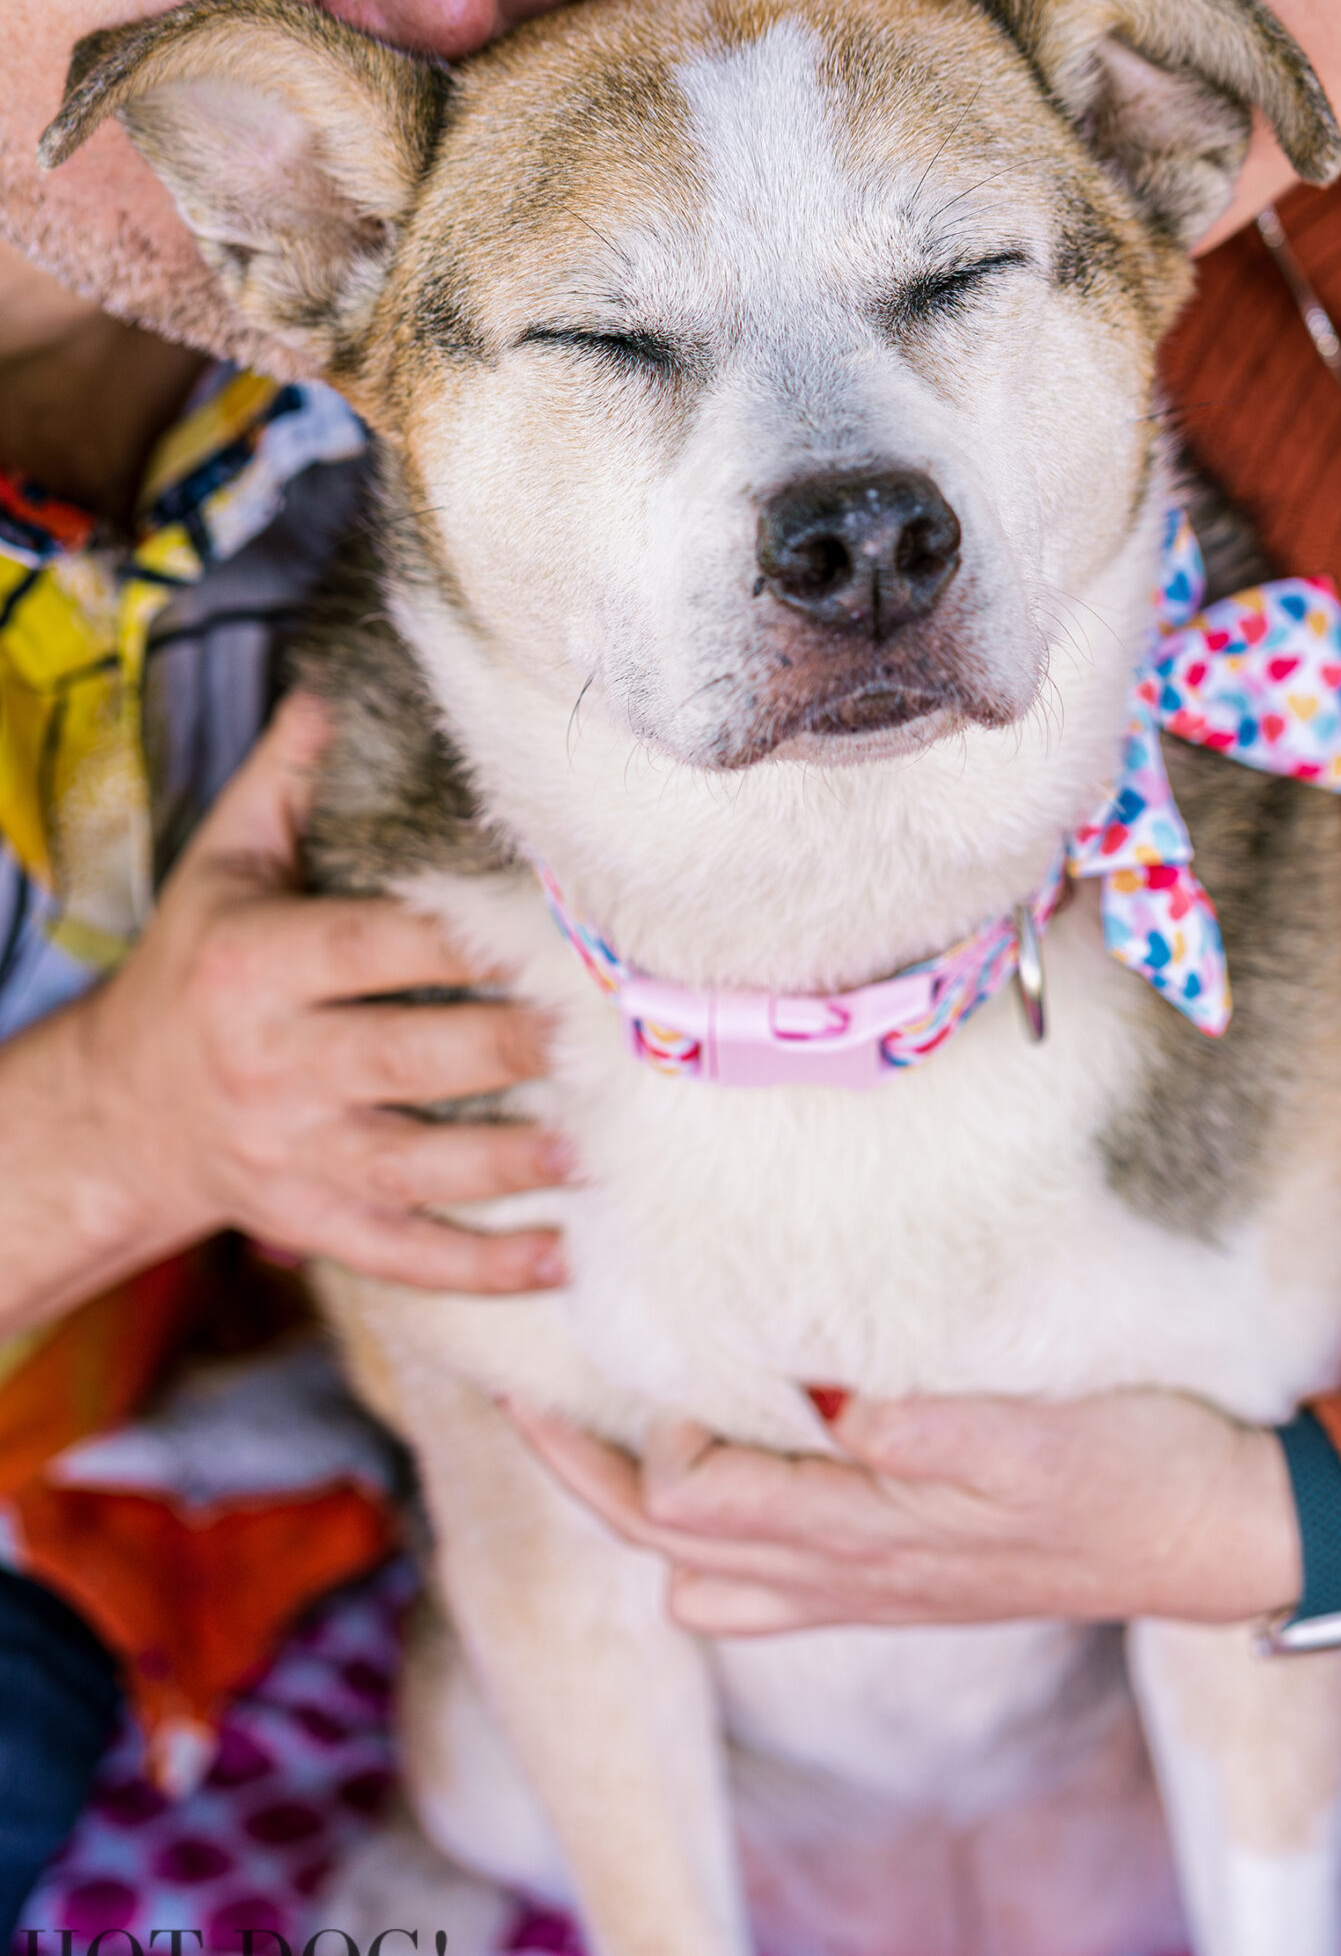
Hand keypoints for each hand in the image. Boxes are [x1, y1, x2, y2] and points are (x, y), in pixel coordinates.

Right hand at [0, 691, 572, 1336]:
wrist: (117, 1112)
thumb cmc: (194, 969)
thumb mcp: (221, 868)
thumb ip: (284, 785)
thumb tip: (335, 690)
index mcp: (260, 966)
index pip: (379, 947)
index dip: (470, 941)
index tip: (564, 931)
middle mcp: (276, 1064)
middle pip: (412, 1060)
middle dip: (513, 1051)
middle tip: (610, 1036)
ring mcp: (294, 1155)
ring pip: (417, 1168)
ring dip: (514, 1164)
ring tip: (599, 1146)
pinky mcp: (311, 1223)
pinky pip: (403, 1255)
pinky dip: (484, 1265)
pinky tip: (564, 1257)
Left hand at [509, 1386, 1301, 1634]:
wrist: (1224, 1541)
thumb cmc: (1140, 1472)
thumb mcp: (1045, 1439)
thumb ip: (936, 1433)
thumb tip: (833, 1407)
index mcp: (868, 1534)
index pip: (692, 1500)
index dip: (653, 1425)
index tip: (638, 1325)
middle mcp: (847, 1575)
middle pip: (663, 1548)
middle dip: (585, 1477)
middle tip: (520, 1396)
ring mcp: (870, 1586)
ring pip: (702, 1577)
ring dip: (640, 1510)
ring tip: (608, 1424)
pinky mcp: (901, 1578)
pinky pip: (765, 1588)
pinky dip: (712, 1535)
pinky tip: (726, 1466)